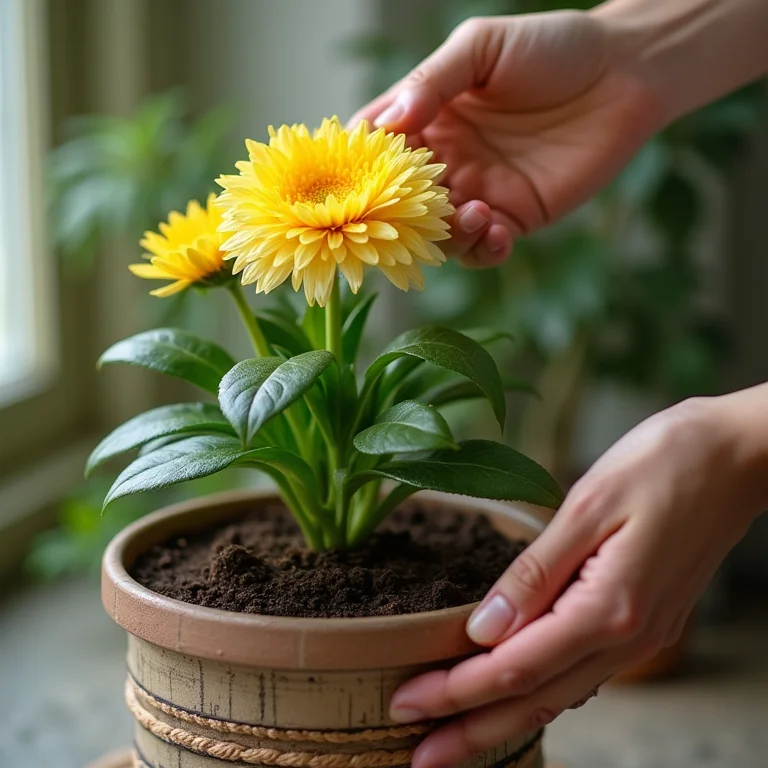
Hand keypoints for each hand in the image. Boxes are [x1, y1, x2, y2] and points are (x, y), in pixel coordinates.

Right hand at [349, 10, 662, 267]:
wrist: (624, 73)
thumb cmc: (551, 47)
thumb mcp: (482, 47)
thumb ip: (433, 81)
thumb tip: (391, 123)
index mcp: (427, 119)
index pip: (376, 152)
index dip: (361, 171)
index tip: (354, 184)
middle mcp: (445, 161)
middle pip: (400, 204)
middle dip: (398, 217)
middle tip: (407, 217)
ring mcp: (477, 192)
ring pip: (438, 235)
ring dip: (445, 235)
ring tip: (472, 212)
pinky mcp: (513, 217)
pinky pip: (483, 248)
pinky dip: (481, 249)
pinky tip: (494, 229)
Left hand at [389, 393, 766, 767]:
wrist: (739, 456)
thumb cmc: (664, 463)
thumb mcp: (589, 504)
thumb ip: (534, 572)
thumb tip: (482, 628)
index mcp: (609, 607)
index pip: (514, 668)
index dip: (455, 692)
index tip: (404, 704)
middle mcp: (627, 636)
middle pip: (534, 701)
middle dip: (469, 731)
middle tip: (414, 756)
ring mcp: (641, 634)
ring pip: (560, 695)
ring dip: (501, 721)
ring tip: (452, 736)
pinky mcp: (644, 620)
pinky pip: (584, 674)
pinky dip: (541, 695)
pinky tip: (515, 697)